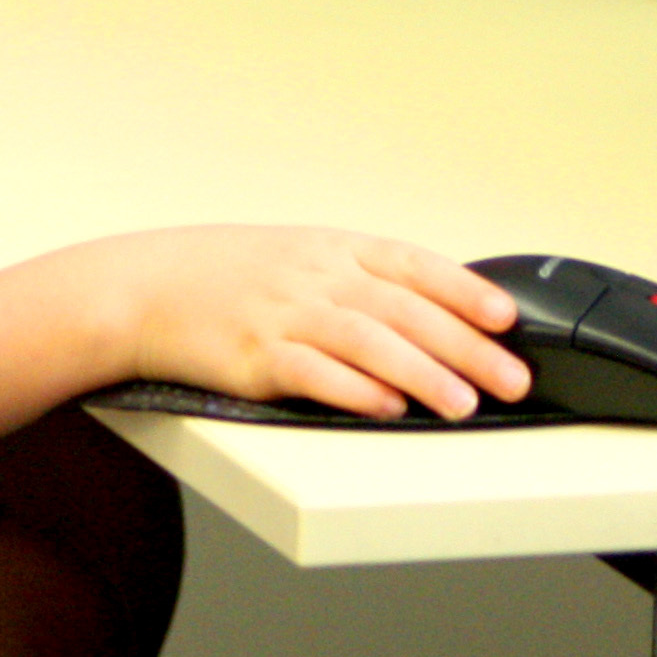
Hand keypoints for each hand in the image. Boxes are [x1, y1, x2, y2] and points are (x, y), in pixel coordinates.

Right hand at [97, 228, 528, 420]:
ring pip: (369, 341)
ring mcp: (286, 315)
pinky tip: (386, 407)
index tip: (507, 318)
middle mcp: (317, 277)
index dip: (466, 291)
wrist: (145, 288)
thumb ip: (361, 283)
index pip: (416, 266)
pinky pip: (314, 373)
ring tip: (463, 404)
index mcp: (335, 249)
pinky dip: (354, 390)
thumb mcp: (301, 259)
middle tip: (512, 378)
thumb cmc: (229, 278)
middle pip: (406, 309)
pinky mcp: (255, 357)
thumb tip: (431, 317)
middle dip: (467, 347)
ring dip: (424, 374)